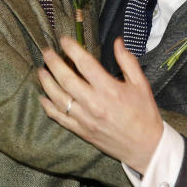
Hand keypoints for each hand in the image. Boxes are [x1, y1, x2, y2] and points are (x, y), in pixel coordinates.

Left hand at [39, 36, 163, 172]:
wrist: (145, 146)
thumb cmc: (144, 114)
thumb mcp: (141, 84)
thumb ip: (128, 61)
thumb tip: (117, 42)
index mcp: (109, 89)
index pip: (84, 64)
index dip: (72, 49)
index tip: (64, 40)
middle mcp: (94, 103)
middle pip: (66, 79)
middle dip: (53, 63)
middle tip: (46, 52)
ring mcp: (85, 118)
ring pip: (58, 98)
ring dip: (47, 83)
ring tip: (41, 71)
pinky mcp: (81, 131)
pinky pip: (60, 118)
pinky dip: (48, 107)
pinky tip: (43, 97)